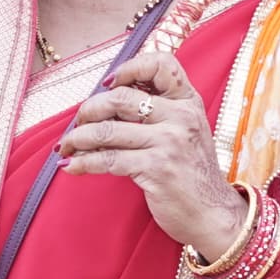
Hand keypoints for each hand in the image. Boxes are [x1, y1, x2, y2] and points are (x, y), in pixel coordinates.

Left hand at [60, 47, 238, 254]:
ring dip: (78, 138)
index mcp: (188, 102)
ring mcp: (169, 142)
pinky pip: (108, 159)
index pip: (161, 64)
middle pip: (121, 97)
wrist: (213, 214)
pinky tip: (72, 166)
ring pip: (108, 129)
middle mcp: (181, 117)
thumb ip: (158, 114)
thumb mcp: (186, 133)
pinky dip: (83, 162)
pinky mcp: (156, 168)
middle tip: (77, 123)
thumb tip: (106, 105)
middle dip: (89, 109)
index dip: (129, 67)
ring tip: (66, 146)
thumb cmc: (193, 175)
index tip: (108, 83)